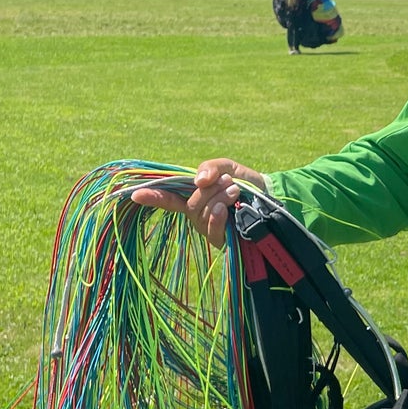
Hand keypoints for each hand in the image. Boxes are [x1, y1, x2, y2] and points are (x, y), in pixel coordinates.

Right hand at [131, 158, 268, 247]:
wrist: (272, 197)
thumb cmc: (245, 182)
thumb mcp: (227, 167)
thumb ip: (210, 167)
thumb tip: (198, 179)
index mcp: (193, 196)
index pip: (168, 198)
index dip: (152, 196)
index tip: (135, 194)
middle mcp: (196, 214)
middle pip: (189, 204)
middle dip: (209, 191)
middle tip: (228, 182)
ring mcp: (207, 228)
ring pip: (201, 214)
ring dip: (218, 199)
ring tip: (236, 190)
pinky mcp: (221, 240)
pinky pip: (211, 230)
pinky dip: (217, 216)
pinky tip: (225, 209)